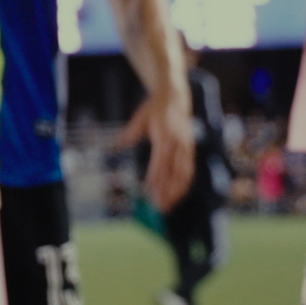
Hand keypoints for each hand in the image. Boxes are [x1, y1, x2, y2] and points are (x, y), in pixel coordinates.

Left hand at [134, 91, 197, 212]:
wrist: (175, 98)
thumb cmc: (155, 109)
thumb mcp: (140, 117)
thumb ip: (130, 132)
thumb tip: (115, 144)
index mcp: (165, 136)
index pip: (161, 161)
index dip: (156, 177)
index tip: (150, 190)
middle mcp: (178, 144)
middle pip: (174, 172)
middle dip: (167, 190)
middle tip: (158, 206)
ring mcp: (186, 148)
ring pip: (184, 174)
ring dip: (176, 192)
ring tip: (167, 206)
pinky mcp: (190, 151)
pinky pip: (189, 171)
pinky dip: (184, 185)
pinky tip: (177, 196)